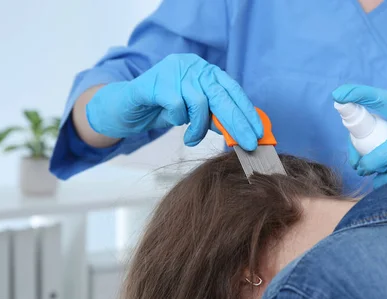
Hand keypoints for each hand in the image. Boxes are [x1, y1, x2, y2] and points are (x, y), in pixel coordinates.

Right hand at [85, 54, 262, 150]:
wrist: (127, 108)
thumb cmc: (163, 109)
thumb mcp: (194, 113)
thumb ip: (215, 117)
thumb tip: (242, 132)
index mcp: (204, 71)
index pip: (232, 90)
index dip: (247, 111)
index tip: (259, 131)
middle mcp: (192, 66)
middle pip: (221, 95)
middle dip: (237, 122)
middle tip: (247, 144)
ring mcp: (173, 70)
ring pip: (199, 102)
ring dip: (198, 127)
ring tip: (191, 137)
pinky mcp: (155, 82)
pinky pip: (177, 105)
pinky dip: (177, 119)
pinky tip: (173, 120)